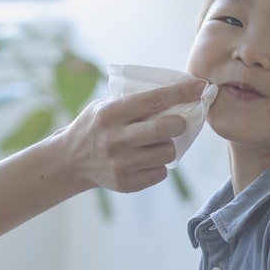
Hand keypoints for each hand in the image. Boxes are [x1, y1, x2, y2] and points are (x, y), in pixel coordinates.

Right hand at [55, 79, 205, 192]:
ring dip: (169, 145)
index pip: (153, 100)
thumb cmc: (95, 126)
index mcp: (110, 114)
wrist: (70, 161)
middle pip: (164, 129)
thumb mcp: (105, 106)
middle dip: (180, 123)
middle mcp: (115, 139)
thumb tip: (177, 93)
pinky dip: (159, 164)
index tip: (199, 86)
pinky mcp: (126, 183)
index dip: (180, 92)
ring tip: (157, 142)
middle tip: (179, 122)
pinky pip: (160, 173)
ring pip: (166, 153)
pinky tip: (146, 159)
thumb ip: (134, 101)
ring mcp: (120, 164)